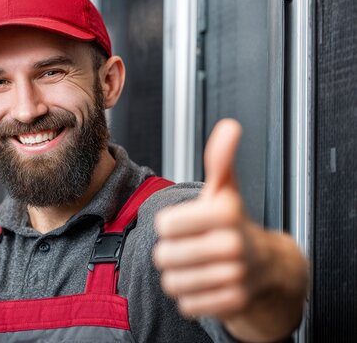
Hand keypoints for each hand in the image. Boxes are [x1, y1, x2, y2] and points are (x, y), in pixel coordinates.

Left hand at [154, 119, 254, 317]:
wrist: (266, 267)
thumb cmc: (234, 225)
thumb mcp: (225, 190)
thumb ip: (220, 160)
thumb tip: (229, 127)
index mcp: (226, 214)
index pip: (164, 225)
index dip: (170, 225)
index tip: (186, 224)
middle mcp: (234, 246)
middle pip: (163, 256)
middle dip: (171, 252)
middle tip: (190, 247)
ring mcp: (235, 277)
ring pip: (171, 282)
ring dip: (177, 275)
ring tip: (196, 265)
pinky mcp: (231, 304)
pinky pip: (185, 304)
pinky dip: (189, 296)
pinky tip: (204, 284)